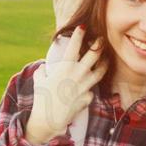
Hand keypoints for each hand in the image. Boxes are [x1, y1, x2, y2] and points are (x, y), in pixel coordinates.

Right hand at [25, 26, 106, 142]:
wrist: (49, 119)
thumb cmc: (41, 98)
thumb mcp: (39, 80)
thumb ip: (43, 71)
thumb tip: (45, 68)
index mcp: (65, 67)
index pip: (74, 45)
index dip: (79, 34)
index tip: (83, 26)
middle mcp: (78, 74)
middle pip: (94, 55)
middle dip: (99, 44)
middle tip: (101, 39)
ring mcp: (85, 86)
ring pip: (100, 71)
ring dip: (104, 63)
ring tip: (106, 58)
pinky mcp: (87, 97)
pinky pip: (91, 90)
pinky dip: (90, 89)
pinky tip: (89, 87)